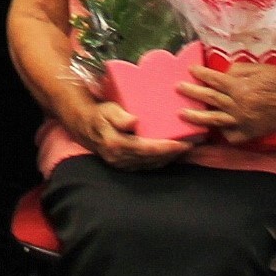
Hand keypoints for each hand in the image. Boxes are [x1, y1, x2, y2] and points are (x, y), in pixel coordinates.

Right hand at [76, 98, 191, 171]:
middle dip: (171, 154)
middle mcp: (119, 158)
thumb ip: (119, 116)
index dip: (165, 148)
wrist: (85, 128)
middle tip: (190, 146)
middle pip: (151, 159)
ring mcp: (122, 164)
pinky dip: (159, 161)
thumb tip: (133, 122)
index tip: (181, 144)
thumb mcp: (108, 110)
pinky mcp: (124, 166)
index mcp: (116, 144)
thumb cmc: (100, 115)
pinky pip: (146, 166)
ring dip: (168, 158)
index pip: (146, 149)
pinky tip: (170, 154)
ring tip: (184, 150)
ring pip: (150, 164)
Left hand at [178, 60, 275, 143]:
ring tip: (182, 114)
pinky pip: (231, 136)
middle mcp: (239, 106)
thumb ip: (239, 70)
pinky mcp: (250, 133)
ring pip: (214, 120)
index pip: (214, 80)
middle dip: (192, 93)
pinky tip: (216, 128)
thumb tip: (224, 73)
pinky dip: (223, 132)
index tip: (190, 70)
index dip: (201, 75)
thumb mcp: (260, 68)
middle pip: (209, 99)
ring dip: (196, 117)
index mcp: (240, 88)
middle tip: (178, 88)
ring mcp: (243, 122)